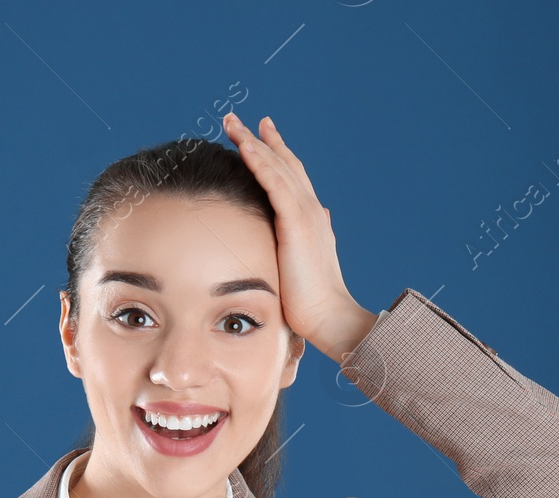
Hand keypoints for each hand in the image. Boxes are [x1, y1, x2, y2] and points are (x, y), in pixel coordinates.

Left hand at [222, 112, 375, 363]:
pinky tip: (246, 148)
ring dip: (253, 143)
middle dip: (259, 139)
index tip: (259, 132)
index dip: (275, 152)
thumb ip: (301, 241)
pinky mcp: (297, 223)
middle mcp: (311, 210)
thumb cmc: (309, 302)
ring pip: (277, 167)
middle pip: (282, 164)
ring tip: (231, 124)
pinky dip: (261, 163)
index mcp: (310, 219)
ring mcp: (306, 214)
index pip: (290, 177)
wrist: (327, 316)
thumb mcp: (301, 266)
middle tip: (235, 120)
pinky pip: (276, 184)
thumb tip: (312, 223)